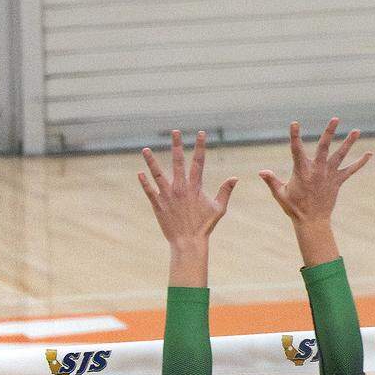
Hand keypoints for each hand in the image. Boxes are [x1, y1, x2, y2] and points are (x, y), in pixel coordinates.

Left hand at [139, 130, 237, 249]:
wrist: (188, 242)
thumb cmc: (204, 227)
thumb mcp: (218, 208)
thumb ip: (225, 192)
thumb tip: (235, 178)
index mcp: (195, 186)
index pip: (198, 161)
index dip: (200, 146)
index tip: (200, 133)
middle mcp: (180, 188)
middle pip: (178, 161)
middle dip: (176, 145)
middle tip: (174, 131)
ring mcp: (168, 196)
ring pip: (158, 174)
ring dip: (151, 161)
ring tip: (145, 149)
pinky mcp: (158, 205)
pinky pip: (149, 191)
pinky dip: (144, 182)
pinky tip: (139, 173)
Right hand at [259, 118, 370, 224]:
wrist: (311, 221)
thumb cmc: (294, 208)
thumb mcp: (280, 194)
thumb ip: (271, 181)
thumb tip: (261, 172)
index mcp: (302, 171)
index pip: (296, 150)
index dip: (295, 136)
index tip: (294, 123)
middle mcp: (317, 170)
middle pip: (324, 147)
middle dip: (329, 132)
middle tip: (335, 118)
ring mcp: (329, 175)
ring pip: (340, 155)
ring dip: (349, 143)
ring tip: (356, 131)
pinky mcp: (337, 181)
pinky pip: (351, 170)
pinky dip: (360, 162)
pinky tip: (369, 154)